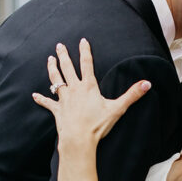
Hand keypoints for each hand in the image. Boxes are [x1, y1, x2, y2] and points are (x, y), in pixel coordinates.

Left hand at [32, 39, 151, 146]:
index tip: (82, 40)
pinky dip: (41, 99)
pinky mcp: (57, 111)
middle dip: (63, 55)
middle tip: (59, 45)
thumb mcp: (117, 109)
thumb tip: (147, 84)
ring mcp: (64, 99)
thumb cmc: (97, 125)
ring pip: (56, 80)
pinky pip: (47, 103)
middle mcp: (74, 89)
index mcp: (88, 87)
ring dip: (52, 69)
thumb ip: (132, 95)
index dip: (85, 51)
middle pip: (67, 68)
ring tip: (49, 59)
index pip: (87, 64)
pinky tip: (34, 95)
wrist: (79, 139)